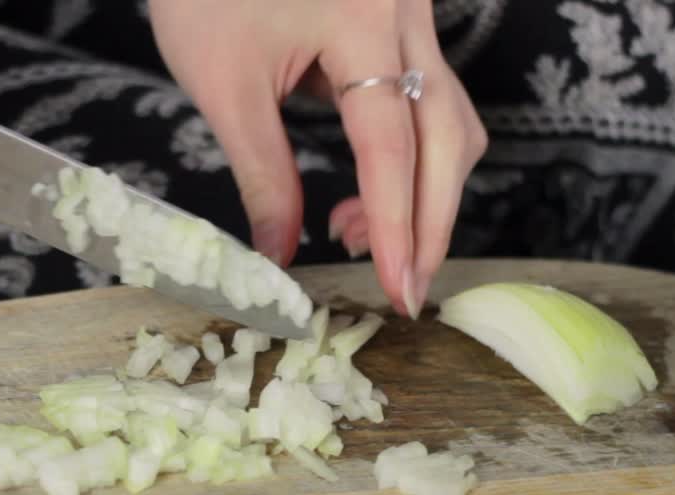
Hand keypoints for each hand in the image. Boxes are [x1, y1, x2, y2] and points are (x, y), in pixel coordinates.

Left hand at [149, 0, 486, 317]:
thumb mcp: (223, 86)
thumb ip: (261, 173)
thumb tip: (281, 255)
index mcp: (361, 20)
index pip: (392, 144)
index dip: (395, 224)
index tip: (398, 287)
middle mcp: (404, 15)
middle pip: (448, 136)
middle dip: (431, 221)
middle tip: (401, 286)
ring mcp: (411, 15)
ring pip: (451, 121)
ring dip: (422, 192)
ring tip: (354, 235)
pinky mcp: (400, 25)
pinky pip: (429, 102)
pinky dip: (409, 159)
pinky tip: (365, 193)